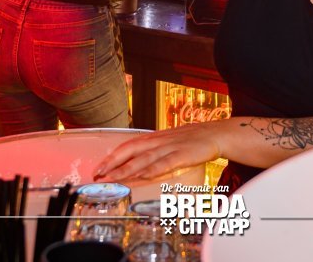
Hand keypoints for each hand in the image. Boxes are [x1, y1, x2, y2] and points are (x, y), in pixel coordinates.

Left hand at [94, 122, 222, 181]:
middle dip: (112, 163)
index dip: (111, 157)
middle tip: (98, 174)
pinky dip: (152, 170)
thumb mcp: (167, 142)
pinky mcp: (181, 155)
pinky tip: (142, 176)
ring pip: (143, 159)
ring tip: (113, 178)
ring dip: (126, 169)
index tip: (99, 168)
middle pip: (130, 151)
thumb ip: (151, 151)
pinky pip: (164, 163)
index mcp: (153, 138)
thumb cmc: (189, 140)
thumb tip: (134, 164)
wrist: (213, 133)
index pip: (127, 146)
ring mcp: (169, 148)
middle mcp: (157, 141)